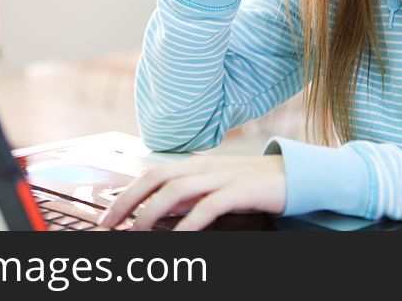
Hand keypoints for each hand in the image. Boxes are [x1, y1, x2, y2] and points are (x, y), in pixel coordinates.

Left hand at [99, 154, 285, 230]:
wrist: (294, 175)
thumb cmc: (252, 184)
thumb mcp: (214, 188)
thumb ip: (188, 196)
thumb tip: (159, 210)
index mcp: (195, 165)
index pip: (152, 174)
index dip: (127, 193)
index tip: (108, 215)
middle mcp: (204, 167)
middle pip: (156, 178)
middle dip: (129, 201)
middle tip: (109, 224)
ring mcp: (222, 177)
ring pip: (176, 189)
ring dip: (151, 212)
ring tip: (136, 232)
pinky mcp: (241, 190)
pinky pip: (209, 206)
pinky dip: (190, 222)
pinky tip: (179, 237)